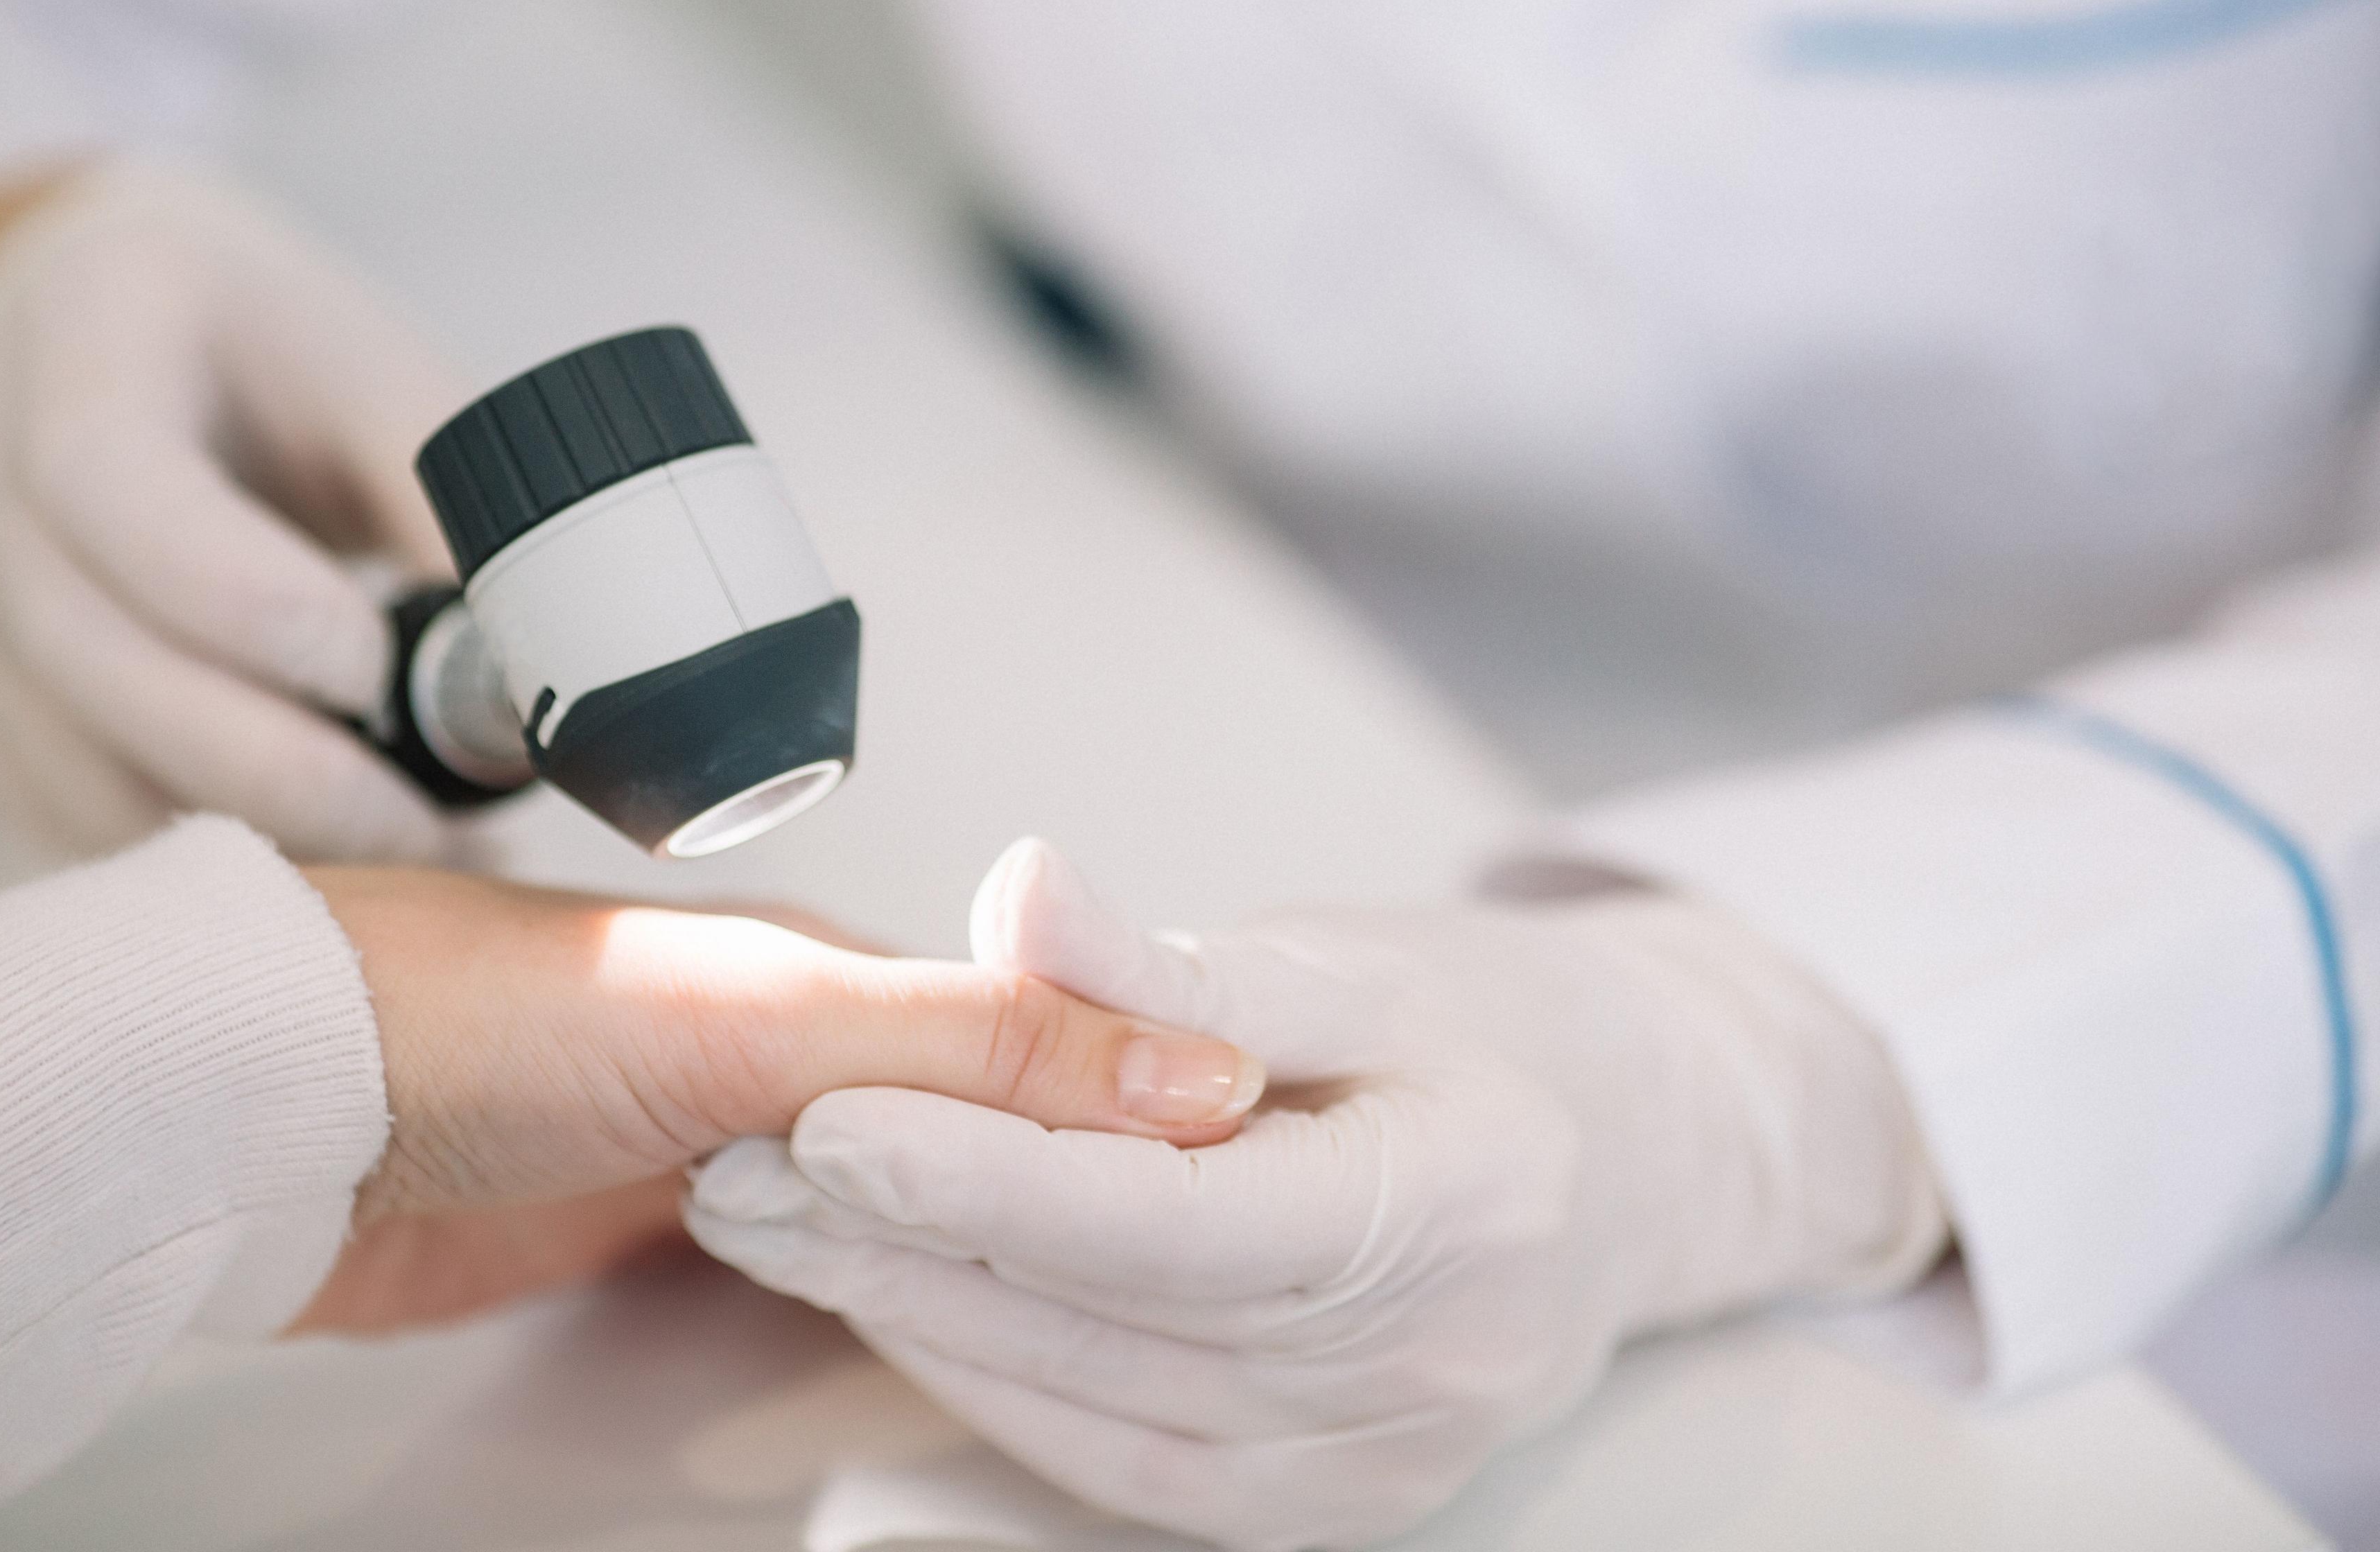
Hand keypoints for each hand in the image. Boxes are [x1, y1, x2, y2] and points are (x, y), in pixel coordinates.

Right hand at [0, 158, 464, 861]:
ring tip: (405, 859)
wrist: (113, 337)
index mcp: (89, 330)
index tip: (379, 673)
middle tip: (431, 832)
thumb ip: (454, 502)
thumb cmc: (270, 358)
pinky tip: (318, 856)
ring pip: (69, 757)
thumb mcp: (375, 378)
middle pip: (84, 650)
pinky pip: (56, 808)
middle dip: (275, 768)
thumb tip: (557, 662)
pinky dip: (192, 856)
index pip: (105, 477)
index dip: (242, 599)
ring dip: (246, 833)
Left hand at [291, 867, 1266, 1335]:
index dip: (1151, 1118)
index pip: (1053, 1053)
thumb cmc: (481, 1016)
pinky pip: (818, 1265)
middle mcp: (807, 1048)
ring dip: (986, 1250)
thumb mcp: (768, 1020)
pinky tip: (927, 1320)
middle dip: (1083, 1193)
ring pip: (912, 1207)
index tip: (1249, 1178)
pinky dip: (883, 1290)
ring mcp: (737, 1139)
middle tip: (1189, 1280)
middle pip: (990, 1136)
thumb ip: (977, 1044)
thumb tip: (1191, 1065)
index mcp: (851, 971)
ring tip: (1095, 1310)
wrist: (273, 1107)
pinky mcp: (664, 1226)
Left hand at [688, 841, 1947, 1548]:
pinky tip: (906, 1302)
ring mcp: (1382, 1464)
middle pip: (1113, 1320)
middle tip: (742, 1164)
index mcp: (1456, 1206)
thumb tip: (1018, 889)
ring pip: (1093, 1404)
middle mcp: (1428, 1369)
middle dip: (905, 1242)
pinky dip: (1002, 1382)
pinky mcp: (1332, 1508)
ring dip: (919, 1313)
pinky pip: (1124, 1464)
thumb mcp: (1355, 958)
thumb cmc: (1496, 1033)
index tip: (828, 1124)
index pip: (1179, 1216)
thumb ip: (1171, 963)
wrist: (1637, 1160)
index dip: (990, 1176)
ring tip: (779, 1223)